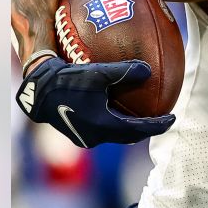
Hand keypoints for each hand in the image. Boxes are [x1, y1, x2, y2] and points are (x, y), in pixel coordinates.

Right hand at [16, 57, 175, 147]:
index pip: (139, 130)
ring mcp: (85, 137)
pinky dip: (115, 123)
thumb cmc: (66, 80)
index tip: (172, 119)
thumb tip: (148, 70)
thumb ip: (124, 71)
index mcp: (104, 125)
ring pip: (115, 136)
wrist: (35, 92)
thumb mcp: (97, 73)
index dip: (158, 126)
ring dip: (130, 128)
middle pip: (129, 137)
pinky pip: (103, 130)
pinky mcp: (77, 133)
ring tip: (141, 117)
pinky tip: (116, 110)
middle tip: (160, 120)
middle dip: (146, 129)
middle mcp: (96, 136)